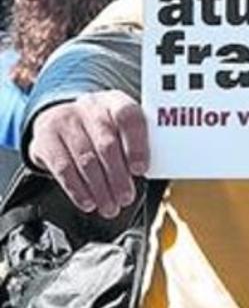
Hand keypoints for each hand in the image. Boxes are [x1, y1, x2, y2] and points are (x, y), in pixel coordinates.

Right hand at [28, 90, 148, 218]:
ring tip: (110, 206)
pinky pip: (63, 169)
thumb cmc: (102, 127)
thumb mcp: (120, 127)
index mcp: (115, 101)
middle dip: (118, 177)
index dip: (136, 145)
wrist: (62, 117)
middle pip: (107, 144)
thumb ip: (134, 143)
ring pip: (86, 159)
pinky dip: (78, 190)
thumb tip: (143, 171)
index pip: (129, 117)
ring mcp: (66, 121)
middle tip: (126, 198)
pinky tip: (88, 202)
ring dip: (100, 188)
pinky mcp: (45, 139)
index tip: (140, 170)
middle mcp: (90, 107)